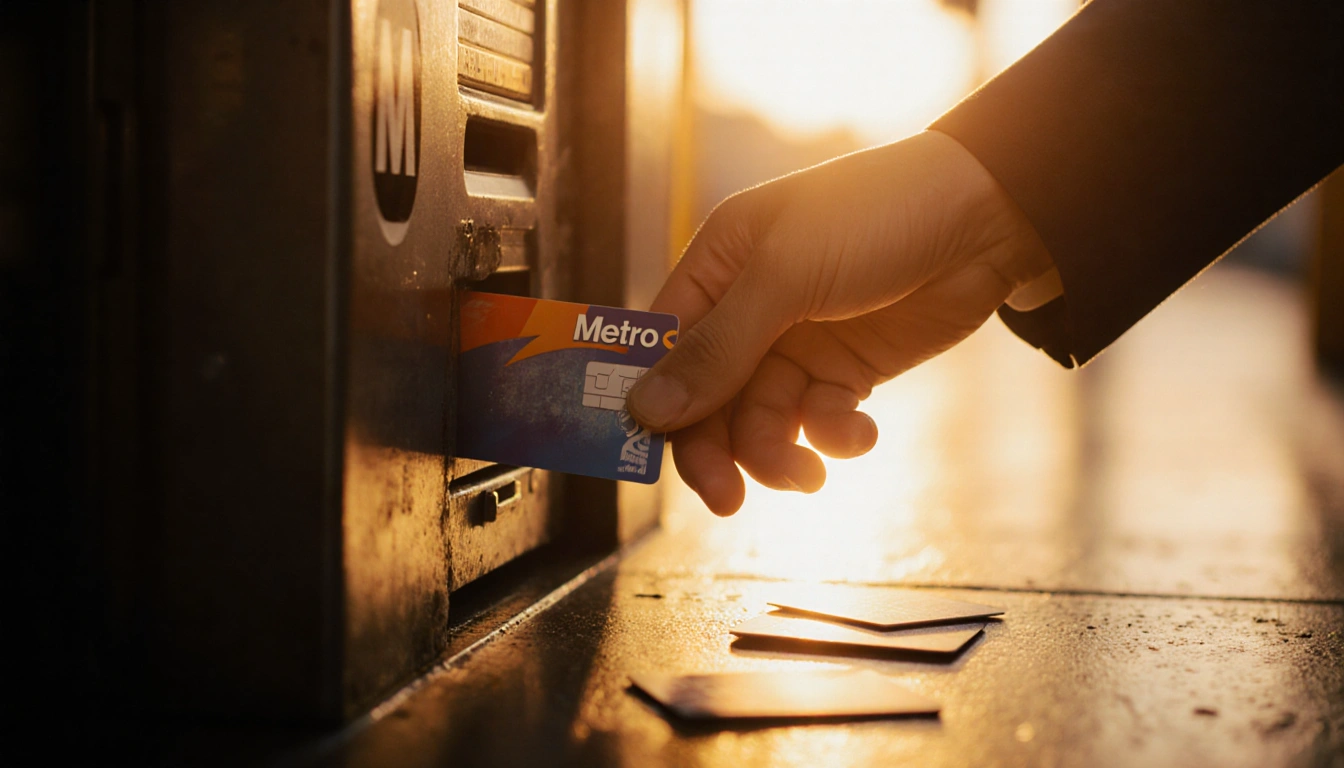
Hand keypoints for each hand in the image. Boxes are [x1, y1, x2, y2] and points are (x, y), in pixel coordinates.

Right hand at [626, 130, 1054, 515]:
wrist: (988, 217)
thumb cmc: (878, 214)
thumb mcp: (786, 276)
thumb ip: (718, 348)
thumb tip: (648, 409)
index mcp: (719, 266)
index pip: (662, 347)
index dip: (652, 402)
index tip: (646, 455)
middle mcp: (750, 309)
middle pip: (707, 399)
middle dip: (716, 450)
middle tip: (728, 498)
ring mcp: (799, 342)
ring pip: (761, 420)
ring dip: (778, 453)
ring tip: (810, 472)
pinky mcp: (846, 370)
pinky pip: (818, 421)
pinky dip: (833, 436)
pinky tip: (859, 432)